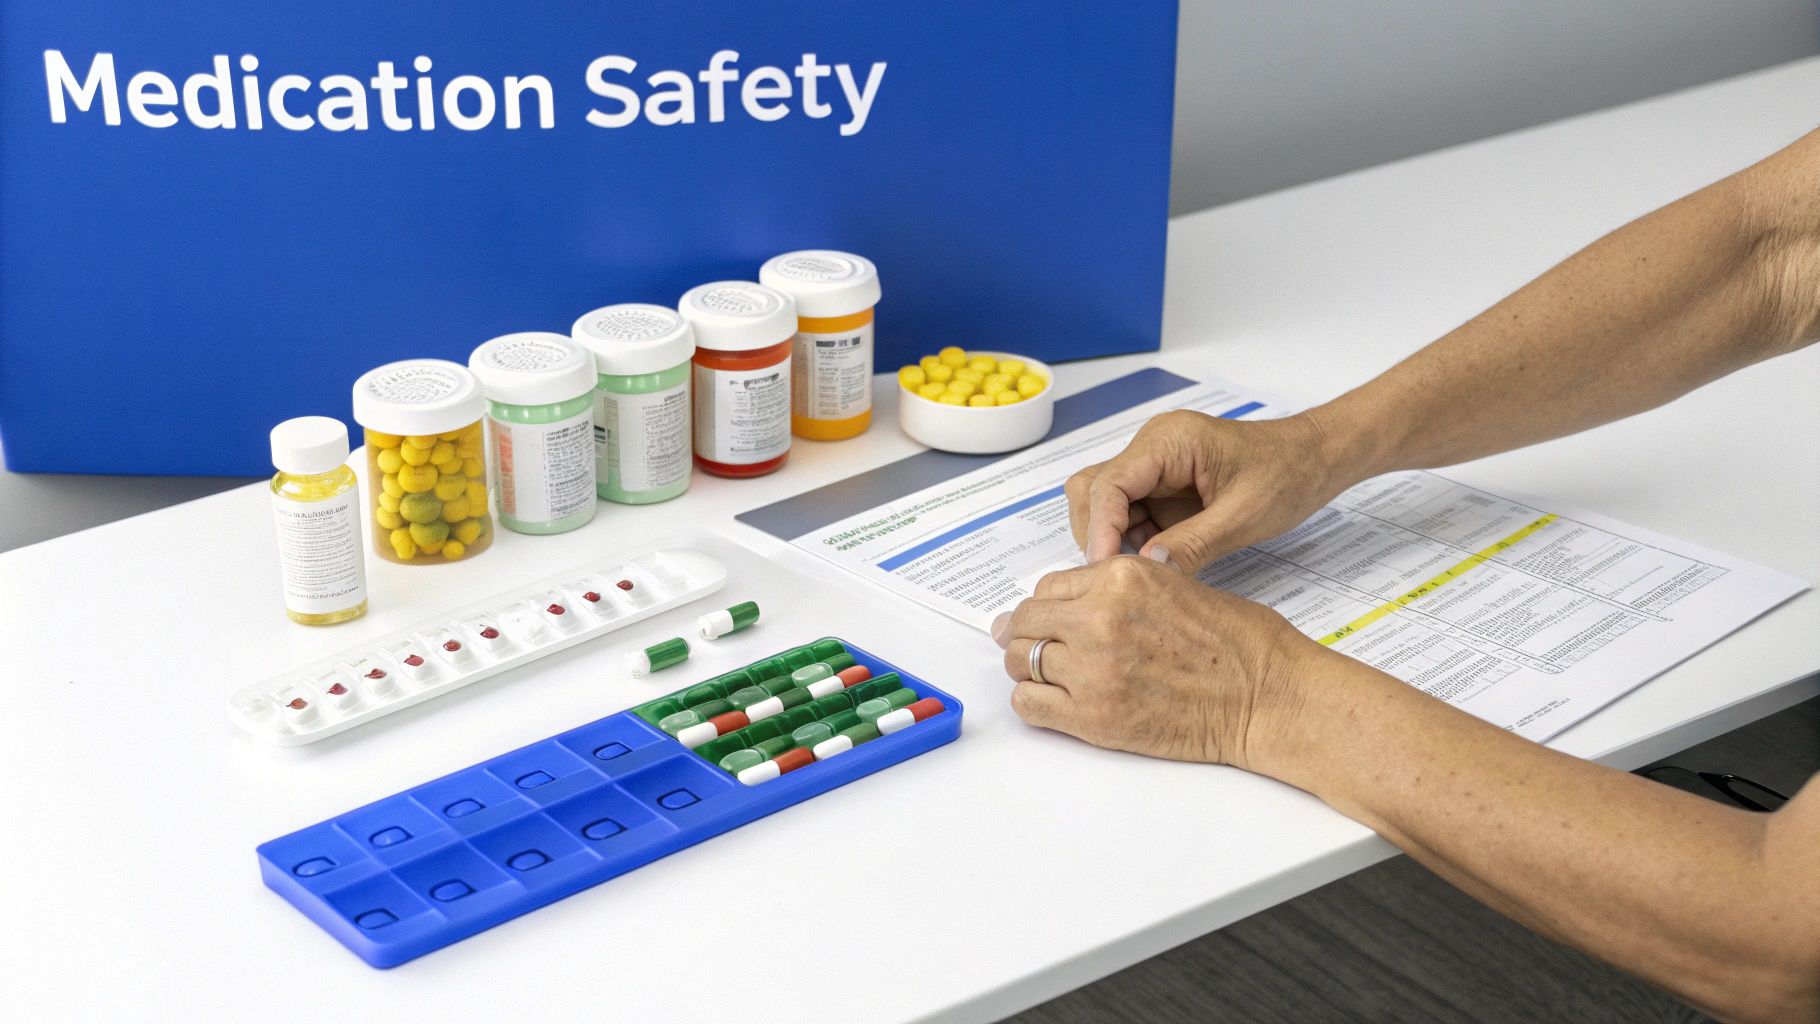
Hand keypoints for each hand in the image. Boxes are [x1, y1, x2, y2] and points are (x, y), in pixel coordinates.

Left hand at [990, 555, 1323, 769]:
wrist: (1268, 697)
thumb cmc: (1240, 645)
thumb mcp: (1174, 584)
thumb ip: (1119, 590)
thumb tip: (1077, 601)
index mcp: (1120, 577)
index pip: (1049, 585)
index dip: (1050, 606)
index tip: (1052, 620)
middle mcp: (1099, 617)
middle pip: (1026, 621)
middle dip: (1029, 634)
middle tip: (1039, 648)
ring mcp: (1093, 668)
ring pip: (1020, 661)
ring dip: (1029, 668)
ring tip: (1052, 677)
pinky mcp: (1094, 717)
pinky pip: (1029, 704)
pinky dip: (1033, 702)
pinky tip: (1055, 703)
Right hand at [1065, 409, 1351, 571]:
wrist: (1316, 457)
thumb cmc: (1289, 473)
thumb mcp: (1243, 516)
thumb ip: (1192, 544)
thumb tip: (1146, 572)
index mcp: (1169, 441)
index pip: (1108, 484)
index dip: (1100, 529)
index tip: (1105, 571)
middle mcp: (1152, 447)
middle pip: (1093, 491)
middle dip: (1099, 534)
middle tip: (1119, 577)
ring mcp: (1154, 466)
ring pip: (1105, 504)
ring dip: (1114, 539)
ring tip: (1142, 572)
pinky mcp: (1162, 486)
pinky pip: (1131, 514)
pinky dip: (1133, 541)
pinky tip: (1156, 561)